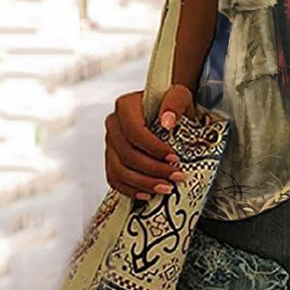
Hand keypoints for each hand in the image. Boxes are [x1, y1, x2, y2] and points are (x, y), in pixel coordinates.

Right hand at [104, 84, 192, 200]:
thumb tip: (166, 122)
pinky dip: (131, 189)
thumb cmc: (172, 102)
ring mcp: (111, 143)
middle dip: (153, 170)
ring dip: (144, 183)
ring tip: (167, 187)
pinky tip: (148, 193)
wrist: (167, 109)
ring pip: (119, 170)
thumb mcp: (179, 96)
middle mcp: (114, 124)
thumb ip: (174, 103)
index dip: (154, 148)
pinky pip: (115, 179)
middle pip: (127, 154)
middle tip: (176, 176)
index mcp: (125, 106)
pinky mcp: (112, 158)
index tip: (173, 158)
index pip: (134, 132)